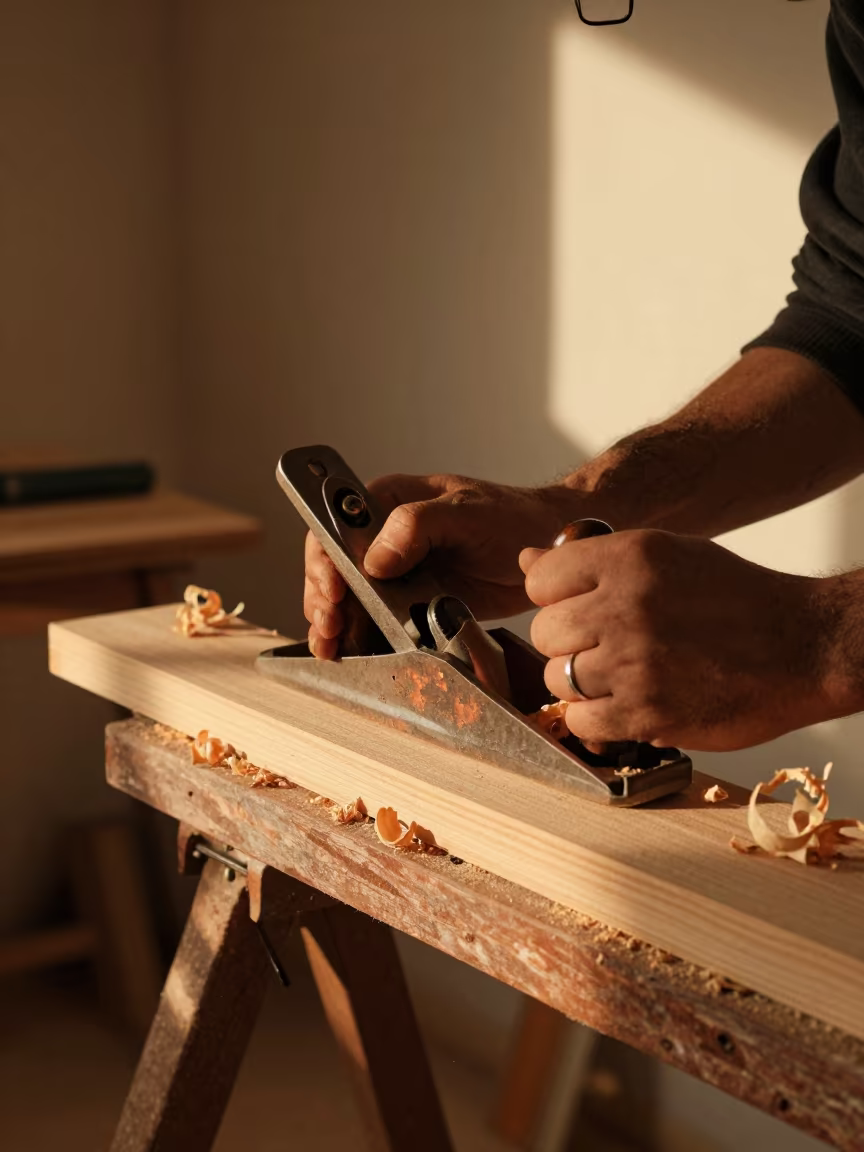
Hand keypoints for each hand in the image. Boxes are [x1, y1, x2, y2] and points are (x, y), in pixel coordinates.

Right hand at [305, 473, 574, 658]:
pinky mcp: (410, 602)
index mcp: (387, 501)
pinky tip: (350, 653)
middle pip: (333, 568)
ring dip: (335, 623)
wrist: (548, 547)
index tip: (332, 588)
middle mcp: (383, 536)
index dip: (325, 559)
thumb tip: (374, 558)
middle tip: (330, 626)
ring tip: (332, 647)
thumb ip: (417, 524)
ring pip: (349, 598)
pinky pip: (376, 620)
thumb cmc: (512, 517)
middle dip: (324, 599)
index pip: (336, 527)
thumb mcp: (467, 511)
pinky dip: (361, 637)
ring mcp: (395, 572)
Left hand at [520, 530, 834, 751]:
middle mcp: (625, 605)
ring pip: (558, 678)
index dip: (553, 598)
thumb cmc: (736, 598)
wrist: (804, 645)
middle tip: (602, 648)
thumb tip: (525, 558)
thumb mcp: (667, 555)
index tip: (575, 608)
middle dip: (566, 643)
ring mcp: (634, 660)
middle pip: (545, 631)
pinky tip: (623, 707)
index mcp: (629, 558)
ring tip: (619, 678)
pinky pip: (582, 721)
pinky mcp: (647, 710)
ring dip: (581, 684)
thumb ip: (592, 559)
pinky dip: (594, 721)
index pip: (541, 579)